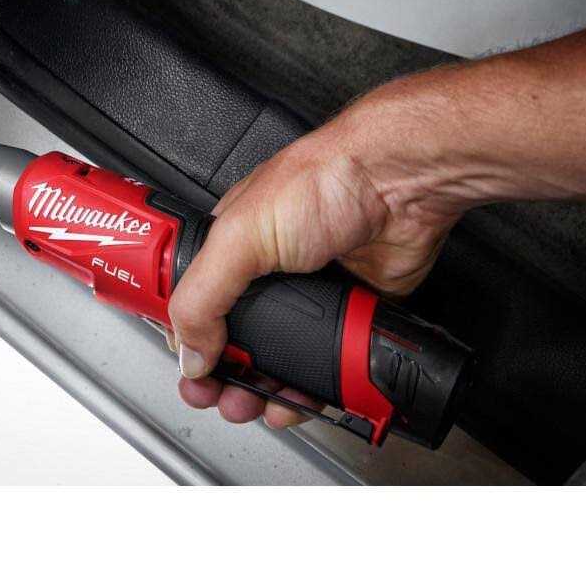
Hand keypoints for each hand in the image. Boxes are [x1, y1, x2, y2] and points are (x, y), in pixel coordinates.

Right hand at [167, 100, 460, 428]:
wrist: (399, 185)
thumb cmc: (324, 180)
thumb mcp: (241, 236)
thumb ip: (203, 295)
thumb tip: (188, 349)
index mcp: (232, 248)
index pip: (195, 304)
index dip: (186, 341)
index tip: (188, 373)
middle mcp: (268, 273)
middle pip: (235, 340)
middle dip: (223, 375)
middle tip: (218, 397)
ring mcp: (310, 296)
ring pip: (280, 359)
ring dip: (263, 390)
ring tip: (254, 405)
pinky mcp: (349, 312)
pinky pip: (326, 363)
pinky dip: (311, 389)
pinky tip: (301, 400)